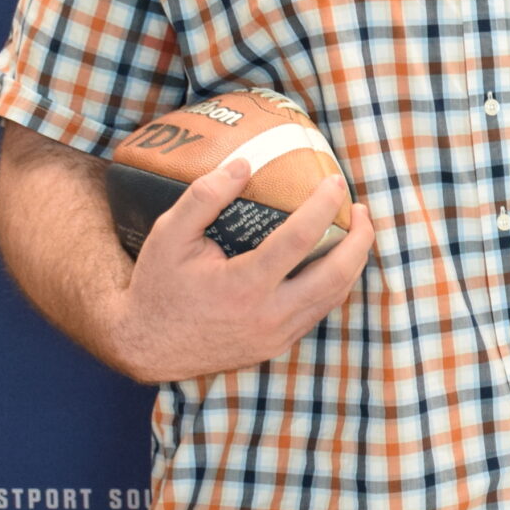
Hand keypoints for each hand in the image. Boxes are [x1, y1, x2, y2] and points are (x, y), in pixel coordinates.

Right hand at [111, 160, 375, 382]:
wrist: (147, 347)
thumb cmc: (158, 285)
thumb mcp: (169, 235)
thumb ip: (205, 196)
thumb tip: (244, 163)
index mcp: (243, 286)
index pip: (299, 241)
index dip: (323, 206)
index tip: (335, 182)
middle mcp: (267, 316)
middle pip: (336, 275)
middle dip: (360, 239)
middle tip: (362, 210)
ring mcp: (276, 336)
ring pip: (334, 297)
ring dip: (352, 262)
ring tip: (355, 231)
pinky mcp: (278, 346)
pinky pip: (318, 312)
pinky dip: (334, 284)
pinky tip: (332, 261)